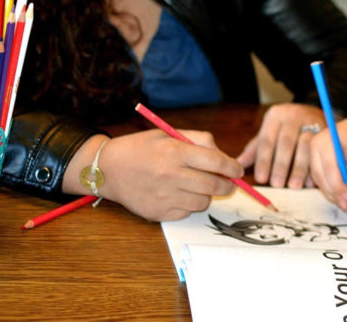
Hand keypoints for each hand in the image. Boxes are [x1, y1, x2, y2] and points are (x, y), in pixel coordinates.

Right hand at [96, 129, 242, 220]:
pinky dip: (189, 205)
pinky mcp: (159, 213)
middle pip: (214, 185)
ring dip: (207, 195)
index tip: (238, 171)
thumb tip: (224, 157)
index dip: (233, 167)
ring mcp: (165, 196)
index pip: (216, 161)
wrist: (108, 169)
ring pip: (203, 202)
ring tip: (199, 187)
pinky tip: (180, 195)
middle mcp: (171, 174)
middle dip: (228, 185)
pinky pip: (187, 212)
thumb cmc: (142, 148)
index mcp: (175, 151)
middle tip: (229, 184)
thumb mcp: (169, 134)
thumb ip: (199, 141)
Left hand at [237, 103, 325, 188]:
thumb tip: (237, 166)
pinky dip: (315, 167)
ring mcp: (311, 121)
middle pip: (285, 143)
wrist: (313, 112)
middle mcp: (293, 115)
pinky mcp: (326, 129)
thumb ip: (255, 150)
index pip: (267, 139)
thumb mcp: (269, 134)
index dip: (263, 160)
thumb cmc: (285, 128)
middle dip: (280, 165)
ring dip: (299, 168)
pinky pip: (320, 150)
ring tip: (293, 186)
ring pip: (305, 146)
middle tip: (276, 185)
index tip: (261, 179)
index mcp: (275, 115)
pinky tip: (311, 182)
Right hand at [309, 111, 346, 212]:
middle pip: (321, 176)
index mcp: (323, 140)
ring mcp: (313, 157)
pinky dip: (333, 192)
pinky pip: (323, 182)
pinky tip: (344, 200)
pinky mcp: (317, 166)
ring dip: (334, 196)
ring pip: (321, 182)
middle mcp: (314, 148)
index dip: (338, 184)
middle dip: (335, 193)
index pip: (328, 166)